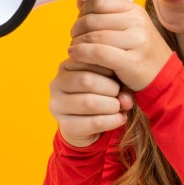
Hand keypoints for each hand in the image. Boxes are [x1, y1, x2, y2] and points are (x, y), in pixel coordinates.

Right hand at [49, 0, 136, 147]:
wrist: (89, 123)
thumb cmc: (103, 92)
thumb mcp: (111, 80)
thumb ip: (119, 81)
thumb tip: (126, 100)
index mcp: (66, 65)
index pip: (87, 59)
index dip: (108, 67)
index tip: (119, 73)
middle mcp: (56, 83)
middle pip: (87, 80)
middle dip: (110, 88)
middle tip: (121, 93)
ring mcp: (57, 105)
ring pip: (89, 102)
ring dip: (112, 105)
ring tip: (121, 106)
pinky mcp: (65, 125)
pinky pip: (93, 123)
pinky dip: (112, 121)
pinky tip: (121, 118)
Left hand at [67, 0, 171, 91]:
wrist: (163, 76)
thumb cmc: (141, 52)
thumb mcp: (130, 27)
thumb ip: (107, 15)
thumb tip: (80, 1)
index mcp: (135, 10)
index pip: (100, 1)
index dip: (84, 10)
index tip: (80, 20)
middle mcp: (137, 23)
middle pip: (92, 19)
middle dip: (77, 29)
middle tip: (75, 38)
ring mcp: (136, 41)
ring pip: (93, 36)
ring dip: (77, 43)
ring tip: (74, 49)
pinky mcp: (131, 61)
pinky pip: (97, 53)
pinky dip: (81, 54)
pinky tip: (75, 56)